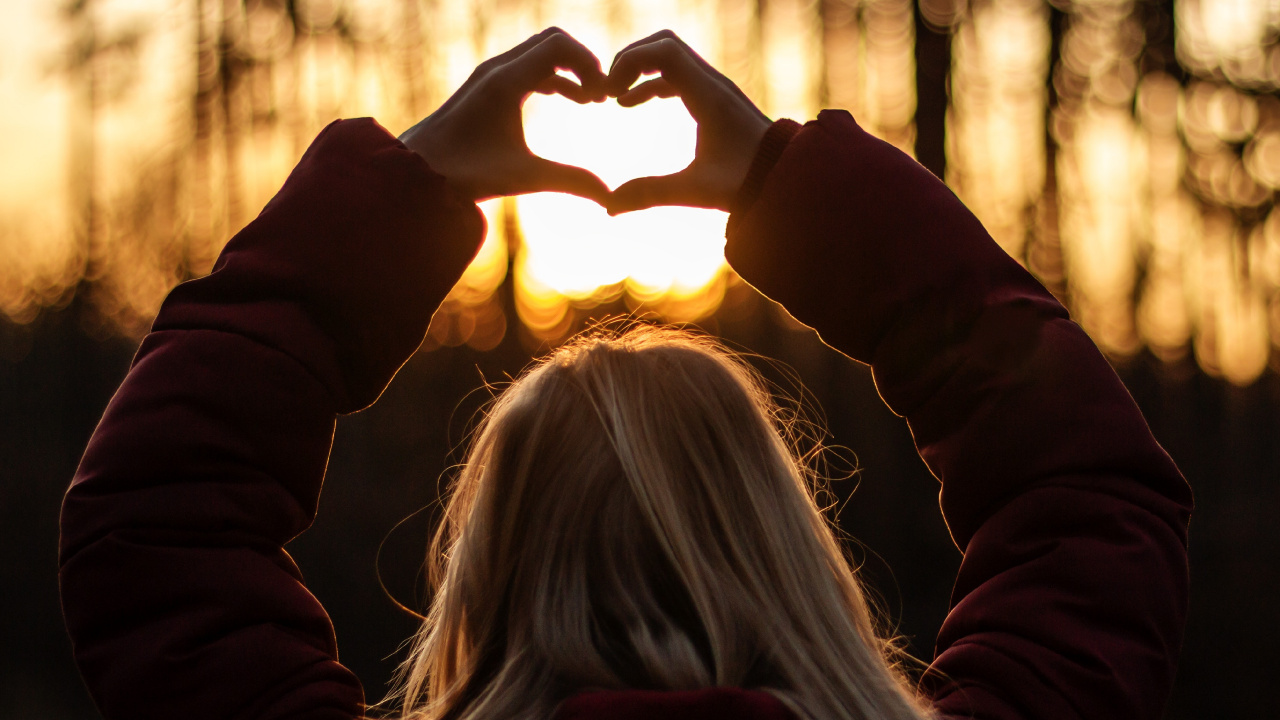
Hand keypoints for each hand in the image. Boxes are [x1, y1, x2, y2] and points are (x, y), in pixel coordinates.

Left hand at [399, 28, 610, 205]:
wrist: (414, 173)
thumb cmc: (464, 174)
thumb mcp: (523, 177)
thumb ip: (570, 182)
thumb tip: (610, 198)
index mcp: (506, 81)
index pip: (559, 45)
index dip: (590, 64)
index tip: (604, 96)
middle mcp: (496, 69)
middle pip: (552, 42)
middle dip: (583, 64)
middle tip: (601, 97)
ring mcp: (488, 76)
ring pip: (539, 54)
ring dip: (568, 71)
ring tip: (589, 102)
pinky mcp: (483, 88)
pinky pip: (526, 68)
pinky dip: (551, 77)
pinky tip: (566, 102)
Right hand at [604, 30, 771, 214]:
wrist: (789, 179)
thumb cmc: (747, 184)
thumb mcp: (696, 190)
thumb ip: (651, 194)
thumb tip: (608, 207)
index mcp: (708, 96)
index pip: (663, 51)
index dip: (630, 61)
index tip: (609, 92)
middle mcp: (713, 83)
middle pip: (664, 44)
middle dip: (630, 60)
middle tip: (607, 90)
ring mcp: (715, 88)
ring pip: (670, 57)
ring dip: (639, 71)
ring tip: (614, 97)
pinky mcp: (716, 99)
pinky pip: (677, 75)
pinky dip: (651, 82)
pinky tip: (632, 104)